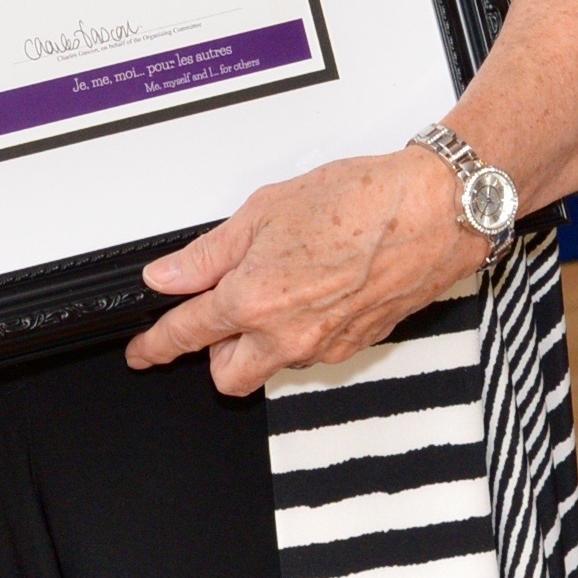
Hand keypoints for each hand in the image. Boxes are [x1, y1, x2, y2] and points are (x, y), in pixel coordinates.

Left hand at [128, 148, 486, 395]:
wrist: (435, 210)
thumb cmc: (360, 200)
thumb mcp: (265, 210)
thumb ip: (210, 253)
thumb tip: (168, 275)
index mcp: (255, 299)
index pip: (188, 333)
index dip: (156, 345)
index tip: (143, 352)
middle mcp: (287, 334)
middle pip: (228, 377)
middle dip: (217, 353)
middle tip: (222, 314)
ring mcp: (325, 345)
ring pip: (273, 365)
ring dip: (263, 341)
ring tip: (283, 283)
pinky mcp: (357, 345)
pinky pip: (313, 353)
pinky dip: (302, 332)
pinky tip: (317, 289)